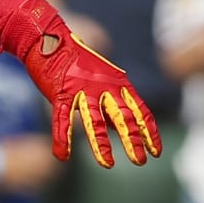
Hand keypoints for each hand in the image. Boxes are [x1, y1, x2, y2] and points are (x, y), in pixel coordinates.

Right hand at [0, 0, 159, 167]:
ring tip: (108, 164)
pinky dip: (61, 138)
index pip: (139, 110)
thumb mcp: (100, 78)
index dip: (149, 132)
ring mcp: (80, 90)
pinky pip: (61, 119)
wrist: (48, 38)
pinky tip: (62, 156)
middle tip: (140, 161)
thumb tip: (116, 126)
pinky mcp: (59, 93)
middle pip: (122, 117)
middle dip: (132, 141)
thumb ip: (110, 101)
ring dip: (101, 145)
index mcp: (116, 83)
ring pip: (93, 121)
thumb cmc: (75, 60)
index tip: (156, 151)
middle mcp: (102, 87)